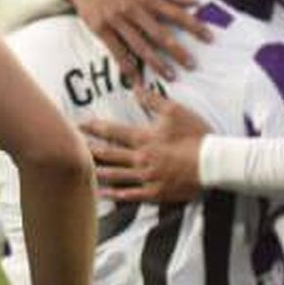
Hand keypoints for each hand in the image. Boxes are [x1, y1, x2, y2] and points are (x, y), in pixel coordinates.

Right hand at [57, 0, 210, 81]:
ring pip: (140, 46)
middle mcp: (134, 10)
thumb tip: (195, 1)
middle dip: (178, 51)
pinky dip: (127, 67)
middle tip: (192, 65)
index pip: (177, 13)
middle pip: (160, 35)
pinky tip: (136, 79)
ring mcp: (118, 22)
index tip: (209, 38)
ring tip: (170, 76)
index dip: (194, 26)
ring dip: (156, 63)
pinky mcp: (102, 31)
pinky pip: (117, 52)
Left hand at [81, 88, 209, 203]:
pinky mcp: (155, 193)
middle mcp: (141, 158)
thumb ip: (153, 100)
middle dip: (88, 148)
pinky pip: (130, 195)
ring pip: (115, 175)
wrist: (213, 163)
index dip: (94, 126)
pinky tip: (101, 193)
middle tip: (70, 147)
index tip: (79, 124)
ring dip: (96, 171)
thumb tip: (136, 89)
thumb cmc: (197, 135)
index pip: (113, 131)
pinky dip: (114, 195)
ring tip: (80, 169)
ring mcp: (146, 177)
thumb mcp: (176, 111)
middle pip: (109, 153)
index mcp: (145, 138)